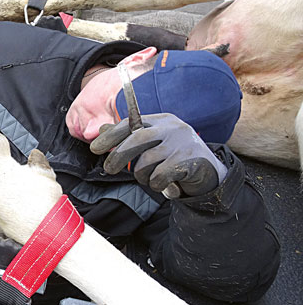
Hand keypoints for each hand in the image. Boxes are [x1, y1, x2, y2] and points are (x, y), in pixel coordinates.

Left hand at [89, 113, 226, 196]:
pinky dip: (156, 184)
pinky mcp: (189, 161)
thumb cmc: (174, 157)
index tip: (94, 148)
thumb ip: (129, 137)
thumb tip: (102, 130)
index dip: (110, 136)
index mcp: (160, 121)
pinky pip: (159, 176)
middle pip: (136, 140)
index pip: (130, 124)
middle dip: (118, 156)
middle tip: (108, 169)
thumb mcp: (153, 144)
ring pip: (146, 162)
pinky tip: (165, 184)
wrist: (209, 174)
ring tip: (150, 178)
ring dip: (142, 175)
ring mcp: (181, 143)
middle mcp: (171, 128)